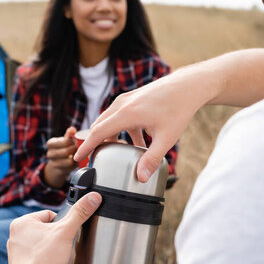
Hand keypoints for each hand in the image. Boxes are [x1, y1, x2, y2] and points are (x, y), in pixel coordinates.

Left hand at [7, 192, 101, 263]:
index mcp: (21, 222)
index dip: (61, 225)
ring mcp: (15, 251)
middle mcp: (14, 235)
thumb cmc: (43, 261)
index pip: (49, 215)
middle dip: (55, 238)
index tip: (62, 236)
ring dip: (50, 249)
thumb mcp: (66, 232)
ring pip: (41, 243)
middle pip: (46, 229)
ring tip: (52, 259)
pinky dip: (43, 260)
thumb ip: (80, 213)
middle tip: (58, 249)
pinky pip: (36, 257)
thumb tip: (92, 197)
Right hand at [43, 126, 77, 187]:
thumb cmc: (66, 147)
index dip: (73, 142)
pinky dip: (76, 164)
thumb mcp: (67, 140)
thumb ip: (70, 134)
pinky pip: (71, 168)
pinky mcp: (60, 171)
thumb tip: (72, 129)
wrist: (60, 163)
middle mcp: (49, 154)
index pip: (65, 142)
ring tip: (78, 154)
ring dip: (76, 158)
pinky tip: (76, 161)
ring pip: (69, 161)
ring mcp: (54, 163)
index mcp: (50, 143)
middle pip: (66, 152)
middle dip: (75, 150)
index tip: (76, 142)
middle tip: (80, 149)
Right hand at [75, 70, 203, 182]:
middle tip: (95, 160)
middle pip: (99, 126)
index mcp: (126, 114)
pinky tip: (135, 142)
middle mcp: (121, 104)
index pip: (98, 133)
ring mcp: (126, 99)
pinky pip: (118, 115)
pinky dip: (120, 129)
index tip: (77, 158)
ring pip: (108, 120)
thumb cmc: (178, 109)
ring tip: (115, 153)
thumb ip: (152, 158)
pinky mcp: (132, 98)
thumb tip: (142, 177)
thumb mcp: (166, 138)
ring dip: (109, 137)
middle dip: (95, 143)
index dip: (86, 147)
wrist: (186, 86)